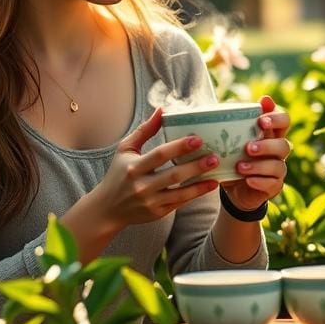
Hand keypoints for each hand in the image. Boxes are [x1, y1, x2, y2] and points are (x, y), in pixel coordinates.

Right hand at [89, 108, 219, 233]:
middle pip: (173, 175)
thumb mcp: (125, 149)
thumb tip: (162, 110)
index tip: (197, 139)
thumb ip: (144, 130)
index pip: (159, 155)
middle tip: (214, 157)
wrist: (108, 209)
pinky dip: (195, 194)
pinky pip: (180, 203)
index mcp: (134, 167)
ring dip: (200, 183)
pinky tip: (210, 185)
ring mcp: (150, 202)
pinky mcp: (157, 213)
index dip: (179, 147)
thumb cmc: (118, 173)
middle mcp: (141, 186)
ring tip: (216, 173)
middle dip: (195, 166)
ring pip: (180, 193)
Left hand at [221, 95, 289, 211]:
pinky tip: (247, 180)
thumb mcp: (229, 141)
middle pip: (284, 144)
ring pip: (278, 165)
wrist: (233, 188)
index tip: (261, 120)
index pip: (283, 121)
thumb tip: (222, 107)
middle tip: (248, 148)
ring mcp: (278, 169)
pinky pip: (273, 183)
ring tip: (239, 167)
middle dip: (267, 145)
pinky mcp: (274, 186)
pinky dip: (259, 181)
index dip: (276, 119)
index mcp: (270, 134)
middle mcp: (278, 151)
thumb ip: (230, 124)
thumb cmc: (233, 158)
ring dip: (259, 165)